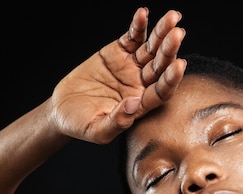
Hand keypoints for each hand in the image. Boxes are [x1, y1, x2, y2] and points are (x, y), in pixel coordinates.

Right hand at [50, 7, 186, 143]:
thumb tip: (134, 106)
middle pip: (160, 66)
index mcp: (141, 105)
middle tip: (178, 34)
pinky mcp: (119, 53)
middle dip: (169, 50)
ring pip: (151, 49)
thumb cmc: (82, 125)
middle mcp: (141, 85)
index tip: (179, 65)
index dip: (171, 79)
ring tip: (172, 17)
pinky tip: (143, 14)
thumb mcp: (97, 131)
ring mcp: (131, 67)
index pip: (161, 92)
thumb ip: (116, 122)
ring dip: (161, 33)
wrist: (63, 109)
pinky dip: (138, 26)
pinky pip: (132, 37)